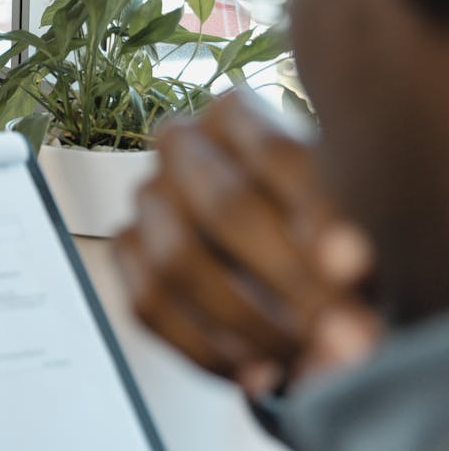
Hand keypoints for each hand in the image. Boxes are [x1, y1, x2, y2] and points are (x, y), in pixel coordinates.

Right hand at [113, 89, 381, 396]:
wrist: (290, 251)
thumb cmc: (325, 227)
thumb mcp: (351, 218)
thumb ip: (347, 242)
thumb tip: (344, 285)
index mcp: (236, 114)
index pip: (277, 155)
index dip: (321, 218)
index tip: (360, 270)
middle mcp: (180, 145)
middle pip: (224, 208)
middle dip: (288, 282)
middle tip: (341, 331)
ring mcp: (146, 198)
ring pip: (176, 261)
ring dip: (248, 324)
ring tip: (306, 356)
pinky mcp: (126, 250)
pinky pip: (149, 306)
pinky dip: (208, 352)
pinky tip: (261, 373)